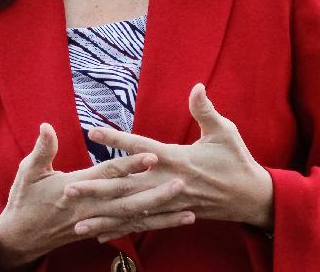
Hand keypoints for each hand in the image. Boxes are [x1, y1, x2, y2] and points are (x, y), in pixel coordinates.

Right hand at [0, 123, 193, 270]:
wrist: (21, 238)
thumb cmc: (24, 201)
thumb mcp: (27, 173)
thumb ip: (42, 150)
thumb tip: (46, 126)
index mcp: (77, 188)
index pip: (109, 174)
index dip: (130, 164)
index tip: (151, 155)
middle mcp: (92, 207)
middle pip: (130, 200)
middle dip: (156, 193)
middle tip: (182, 183)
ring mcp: (98, 221)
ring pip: (136, 219)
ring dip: (163, 216)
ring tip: (190, 212)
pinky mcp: (102, 228)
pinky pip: (132, 228)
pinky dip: (153, 226)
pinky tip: (175, 223)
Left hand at [65, 84, 273, 242]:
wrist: (250, 197)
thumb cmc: (236, 160)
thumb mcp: (225, 131)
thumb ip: (205, 110)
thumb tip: (197, 86)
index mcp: (180, 159)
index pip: (142, 147)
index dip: (118, 139)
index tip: (93, 132)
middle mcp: (170, 183)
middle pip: (128, 186)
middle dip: (98, 188)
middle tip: (69, 188)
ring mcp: (169, 202)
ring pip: (131, 210)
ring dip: (103, 214)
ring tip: (76, 217)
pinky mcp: (171, 214)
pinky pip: (142, 224)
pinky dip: (121, 228)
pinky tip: (99, 233)